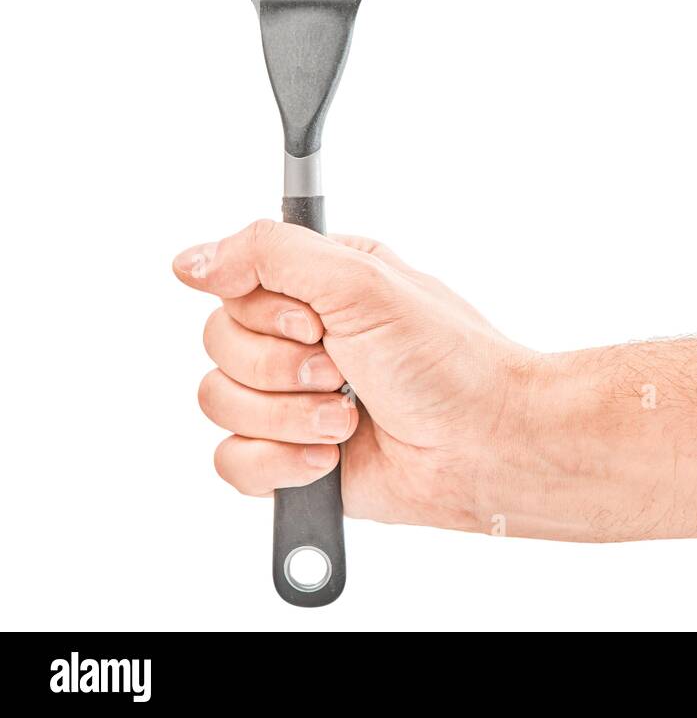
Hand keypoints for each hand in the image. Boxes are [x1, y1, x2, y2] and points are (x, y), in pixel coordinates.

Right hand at [173, 221, 538, 528]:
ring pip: (219, 403)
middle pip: (219, 345)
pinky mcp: (293, 456)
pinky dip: (280, 463)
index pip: (234, 285)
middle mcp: (304, 336)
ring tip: (348, 417)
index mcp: (320, 283)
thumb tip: (190, 261)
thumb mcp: (362, 280)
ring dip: (289, 417)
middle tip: (340, 371)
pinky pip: (232, 462)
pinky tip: (330, 456)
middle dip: (281, 369)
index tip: (315, 322)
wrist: (483, 445)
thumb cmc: (445, 360)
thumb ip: (270, 254)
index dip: (266, 312)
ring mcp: (296, 399)